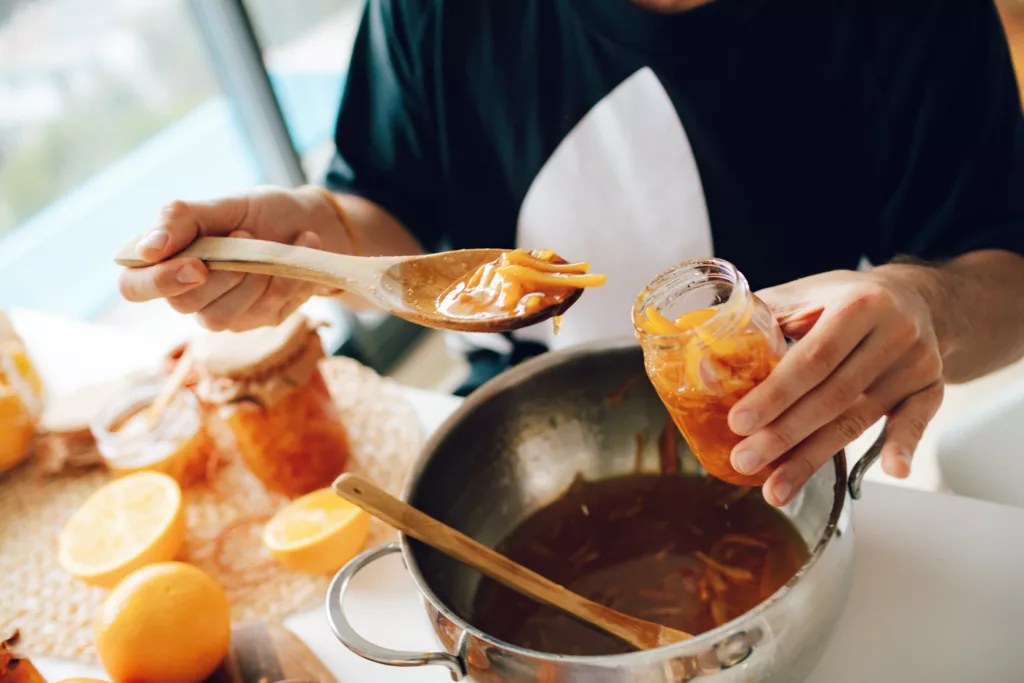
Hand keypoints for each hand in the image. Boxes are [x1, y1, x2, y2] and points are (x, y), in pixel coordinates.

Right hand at [118, 186, 350, 331]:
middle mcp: (189, 293)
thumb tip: (147, 249)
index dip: (158, 282)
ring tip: (273, 245)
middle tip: (245, 234)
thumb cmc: (257, 212)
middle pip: (184, 304)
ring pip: (222, 317)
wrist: (308, 221)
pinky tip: (302, 246)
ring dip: (254, 277)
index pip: (133, 287)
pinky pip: (269, 308)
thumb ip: (181, 219)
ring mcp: (225, 312)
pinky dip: (289, 275)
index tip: (197, 265)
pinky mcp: (260, 319)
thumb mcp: (221, 204)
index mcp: (166, 261)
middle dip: (221, 272)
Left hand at [727, 267, 945, 506]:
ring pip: (860, 419)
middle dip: (784, 435)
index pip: (812, 359)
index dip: (774, 394)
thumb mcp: (802, 294)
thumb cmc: (842, 298)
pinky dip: (902, 445)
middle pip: (834, 396)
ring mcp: (916, 363)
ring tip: (776, 489)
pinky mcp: (931, 387)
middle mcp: (894, 333)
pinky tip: (889, 472)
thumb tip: (702, 366)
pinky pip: (917, 421)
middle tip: (745, 462)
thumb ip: (758, 323)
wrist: (912, 296)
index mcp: (858, 304)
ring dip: (815, 458)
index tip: (738, 423)